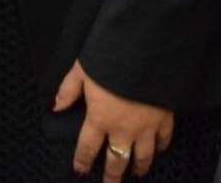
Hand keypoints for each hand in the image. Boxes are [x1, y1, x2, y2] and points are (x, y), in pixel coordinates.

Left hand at [54, 59, 174, 178]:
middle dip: (112, 175)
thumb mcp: (82, 68)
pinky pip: (164, 139)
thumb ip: (68, 89)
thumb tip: (56, 106)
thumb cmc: (111, 57)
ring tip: (136, 174)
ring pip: (142, 156)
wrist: (146, 50)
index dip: (83, 160)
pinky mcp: (164, 117)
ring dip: (138, 167)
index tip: (81, 169)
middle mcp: (123, 128)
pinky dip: (162, 147)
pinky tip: (160, 150)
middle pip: (116, 160)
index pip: (88, 147)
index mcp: (100, 117)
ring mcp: (146, 126)